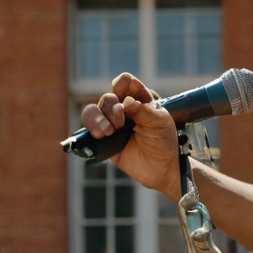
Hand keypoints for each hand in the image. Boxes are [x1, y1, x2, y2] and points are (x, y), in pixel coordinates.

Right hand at [80, 73, 181, 199]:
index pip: (126, 83)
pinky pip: (89, 125)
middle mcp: (123, 109)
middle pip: (109, 97)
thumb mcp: (160, 123)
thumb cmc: (164, 142)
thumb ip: (144, 110)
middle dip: (113, 107)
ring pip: (94, 109)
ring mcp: (112, 123)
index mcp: (140, 100)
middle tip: (122, 122)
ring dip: (100, 117)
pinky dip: (92, 125)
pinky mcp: (103, 137)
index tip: (127, 90)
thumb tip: (126, 101)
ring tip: (110, 130)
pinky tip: (103, 134)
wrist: (161, 168)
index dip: (124, 83)